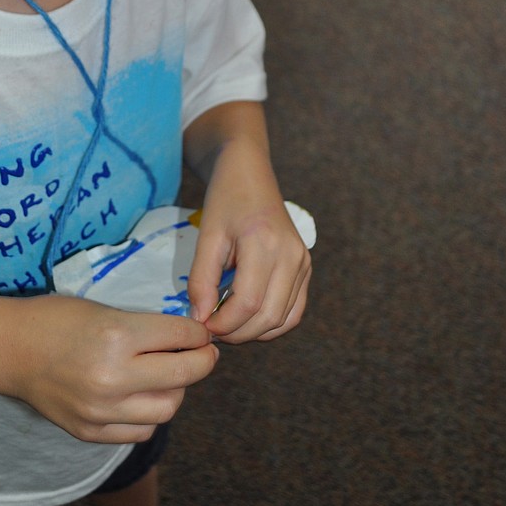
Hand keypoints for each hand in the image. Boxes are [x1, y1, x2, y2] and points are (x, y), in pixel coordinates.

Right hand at [0, 295, 218, 443]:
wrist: (10, 350)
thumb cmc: (58, 319)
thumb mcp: (106, 310)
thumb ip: (147, 328)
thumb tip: (190, 340)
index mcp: (117, 336)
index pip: (181, 336)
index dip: (199, 334)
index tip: (202, 334)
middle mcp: (113, 377)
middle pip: (184, 376)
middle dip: (202, 361)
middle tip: (203, 353)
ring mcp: (101, 411)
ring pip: (168, 408)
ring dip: (177, 390)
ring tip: (168, 375)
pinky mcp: (91, 433)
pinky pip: (141, 431)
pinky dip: (150, 414)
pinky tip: (142, 396)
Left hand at [185, 132, 310, 344]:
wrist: (250, 172)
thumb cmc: (225, 199)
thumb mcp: (207, 236)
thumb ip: (202, 279)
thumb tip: (200, 319)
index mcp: (265, 243)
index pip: (248, 303)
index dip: (223, 323)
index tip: (201, 324)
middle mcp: (291, 256)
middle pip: (268, 317)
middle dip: (237, 333)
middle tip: (211, 328)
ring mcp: (303, 263)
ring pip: (283, 320)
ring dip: (253, 332)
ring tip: (226, 323)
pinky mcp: (305, 267)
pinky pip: (294, 311)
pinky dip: (271, 323)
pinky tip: (247, 318)